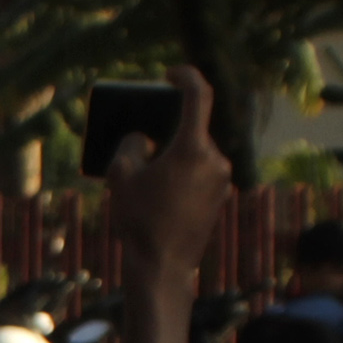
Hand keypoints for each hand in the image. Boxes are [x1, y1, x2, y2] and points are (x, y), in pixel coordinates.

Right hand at [103, 67, 232, 278]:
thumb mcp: (121, 175)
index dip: (186, 76)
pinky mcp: (220, 198)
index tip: (171, 75)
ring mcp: (221, 180)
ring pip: (196, 153)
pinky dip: (183, 173)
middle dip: (169, 130)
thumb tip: (143, 138)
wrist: (162, 267)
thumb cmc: (140, 221)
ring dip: (175, 155)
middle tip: (144, 138)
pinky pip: (201, 174)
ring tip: (148, 174)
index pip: (198, 95)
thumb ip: (132, 144)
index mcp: (193, 148)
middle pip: (192, 130)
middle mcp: (215, 159)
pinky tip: (161, 192)